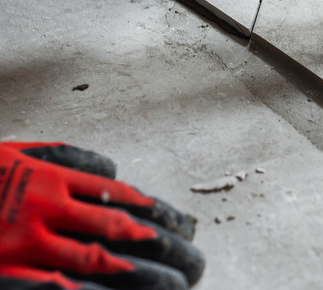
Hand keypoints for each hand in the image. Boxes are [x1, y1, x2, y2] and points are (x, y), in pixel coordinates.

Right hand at [0, 142, 204, 289]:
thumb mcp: (19, 154)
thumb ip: (66, 160)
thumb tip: (112, 172)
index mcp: (49, 178)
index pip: (120, 196)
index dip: (158, 213)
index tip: (186, 225)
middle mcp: (43, 211)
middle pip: (120, 231)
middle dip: (165, 247)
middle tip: (195, 261)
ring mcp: (23, 248)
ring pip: (99, 265)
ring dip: (144, 276)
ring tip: (177, 285)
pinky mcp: (9, 275)